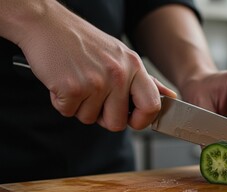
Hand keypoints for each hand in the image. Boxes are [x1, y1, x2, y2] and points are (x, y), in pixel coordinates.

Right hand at [7, 0, 175, 130]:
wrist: (47, 25)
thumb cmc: (84, 43)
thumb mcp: (122, 57)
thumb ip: (146, 81)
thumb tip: (170, 96)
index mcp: (134, 67)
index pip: (152, 106)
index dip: (142, 121)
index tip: (131, 119)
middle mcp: (118, 74)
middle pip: (117, 123)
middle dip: (102, 116)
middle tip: (93, 95)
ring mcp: (96, 82)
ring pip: (90, 119)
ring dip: (80, 107)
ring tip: (77, 81)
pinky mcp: (72, 88)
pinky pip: (68, 112)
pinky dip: (62, 102)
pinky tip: (63, 81)